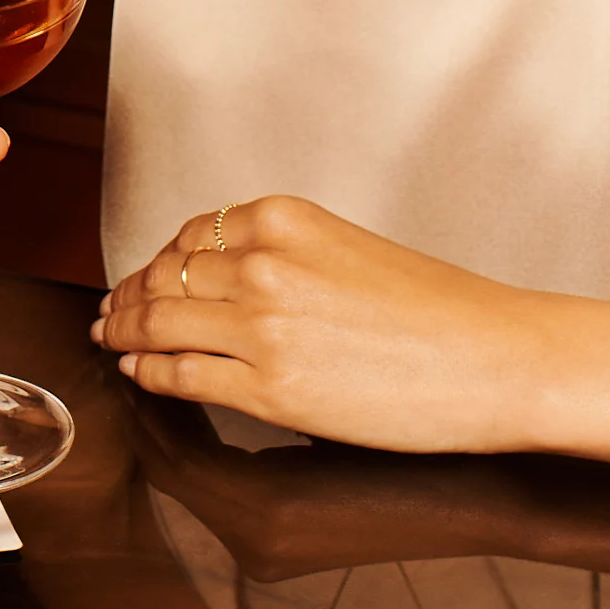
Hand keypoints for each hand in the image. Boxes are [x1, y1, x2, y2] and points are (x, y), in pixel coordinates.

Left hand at [94, 195, 553, 453]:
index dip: (159, 259)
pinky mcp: (269, 389)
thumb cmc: (440, 310)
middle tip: (113, 311)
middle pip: (164, 276)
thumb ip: (283, 253)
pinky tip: (139, 372)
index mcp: (285, 219)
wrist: (497, 359)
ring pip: (159, 322)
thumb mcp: (347, 248)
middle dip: (131, 296)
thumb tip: (220, 278)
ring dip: (126, 331)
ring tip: (114, 339)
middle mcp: (264, 265)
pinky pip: (180, 376)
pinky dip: (148, 372)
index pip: (191, 235)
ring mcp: (262, 328)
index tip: (146, 274)